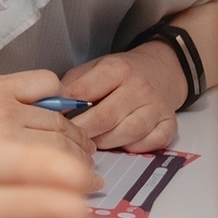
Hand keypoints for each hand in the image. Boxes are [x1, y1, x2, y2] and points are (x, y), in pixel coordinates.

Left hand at [61, 43, 182, 151]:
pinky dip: (133, 148)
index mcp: (116, 69)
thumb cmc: (118, 75)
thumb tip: (48, 107)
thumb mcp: (91, 69)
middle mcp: (139, 87)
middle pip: (105, 118)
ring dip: (105, 143)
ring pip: (127, 134)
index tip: (53, 121)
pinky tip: (121, 144)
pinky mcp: (169, 125)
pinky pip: (150, 144)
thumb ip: (70, 86)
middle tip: (69, 140)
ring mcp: (156, 107)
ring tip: (91, 143)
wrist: (159, 72)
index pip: (83, 93)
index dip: (65, 111)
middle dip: (82, 133)